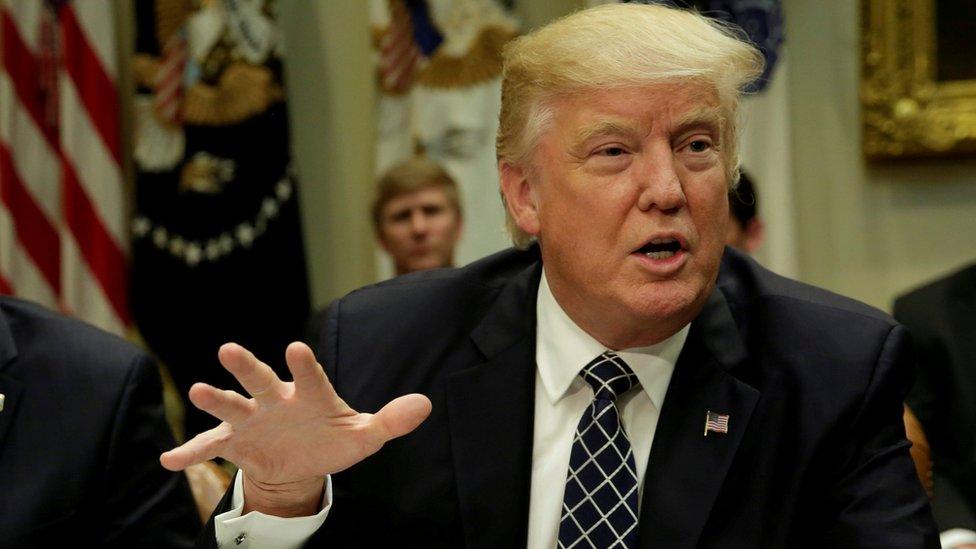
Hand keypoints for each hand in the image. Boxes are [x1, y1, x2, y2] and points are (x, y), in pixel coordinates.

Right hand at [160, 341, 431, 515]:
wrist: (300, 462)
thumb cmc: (333, 439)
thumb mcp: (363, 436)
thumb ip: (390, 421)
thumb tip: (425, 404)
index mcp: (308, 394)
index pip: (308, 375)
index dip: (303, 363)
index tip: (295, 348)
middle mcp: (275, 399)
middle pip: (259, 378)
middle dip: (246, 366)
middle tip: (229, 349)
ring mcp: (251, 420)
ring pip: (230, 405)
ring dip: (214, 398)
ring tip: (196, 389)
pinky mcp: (234, 443)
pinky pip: (209, 447)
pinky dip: (189, 453)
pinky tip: (169, 462)